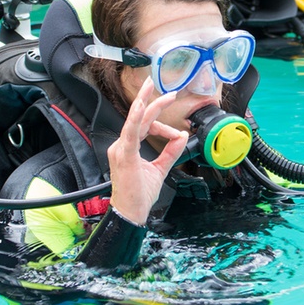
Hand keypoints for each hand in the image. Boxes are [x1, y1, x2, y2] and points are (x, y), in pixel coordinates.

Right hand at [107, 77, 188, 225]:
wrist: (131, 213)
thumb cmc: (140, 195)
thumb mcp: (160, 169)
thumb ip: (171, 152)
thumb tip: (182, 136)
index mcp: (128, 148)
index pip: (144, 127)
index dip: (163, 127)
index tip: (177, 135)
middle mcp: (121, 146)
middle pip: (140, 119)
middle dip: (154, 103)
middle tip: (168, 91)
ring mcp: (121, 150)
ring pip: (135, 121)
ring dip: (147, 104)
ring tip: (157, 92)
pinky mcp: (124, 155)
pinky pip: (130, 132)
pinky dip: (136, 118)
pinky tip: (141, 107)